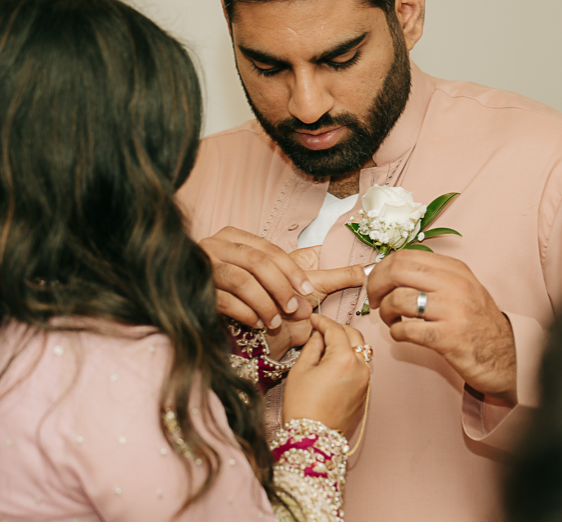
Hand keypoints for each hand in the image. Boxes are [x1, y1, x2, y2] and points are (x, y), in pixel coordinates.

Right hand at [199, 229, 364, 357]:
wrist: (216, 319)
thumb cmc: (258, 296)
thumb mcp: (290, 283)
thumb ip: (325, 277)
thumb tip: (362, 271)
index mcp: (237, 236)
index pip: (269, 249)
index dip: (291, 270)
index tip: (307, 291)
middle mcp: (218, 245)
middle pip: (256, 261)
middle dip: (279, 286)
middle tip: (295, 310)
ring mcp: (205, 266)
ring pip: (240, 280)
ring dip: (263, 302)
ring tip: (276, 321)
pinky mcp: (198, 289)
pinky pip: (223, 299)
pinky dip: (244, 313)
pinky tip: (257, 324)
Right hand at [282, 315, 369, 435]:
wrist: (312, 439)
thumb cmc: (302, 406)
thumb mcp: (300, 370)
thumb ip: (312, 346)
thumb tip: (318, 335)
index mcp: (345, 358)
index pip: (336, 329)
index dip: (322, 321)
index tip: (313, 319)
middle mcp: (361, 367)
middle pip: (354, 335)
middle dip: (338, 329)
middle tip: (321, 329)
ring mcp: (365, 381)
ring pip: (360, 350)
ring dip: (346, 343)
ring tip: (327, 345)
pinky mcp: (365, 393)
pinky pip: (361, 366)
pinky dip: (351, 358)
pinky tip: (334, 362)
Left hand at [367, 251, 516, 402]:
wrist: (505, 357)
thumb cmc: (476, 321)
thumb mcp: (461, 287)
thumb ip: (431, 275)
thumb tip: (389, 270)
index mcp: (454, 269)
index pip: (405, 255)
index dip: (381, 268)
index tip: (375, 281)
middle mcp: (454, 284)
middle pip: (397, 271)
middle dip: (376, 285)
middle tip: (373, 299)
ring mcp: (452, 311)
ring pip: (398, 299)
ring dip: (384, 311)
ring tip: (391, 320)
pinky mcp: (448, 339)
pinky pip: (406, 330)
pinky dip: (395, 332)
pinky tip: (401, 334)